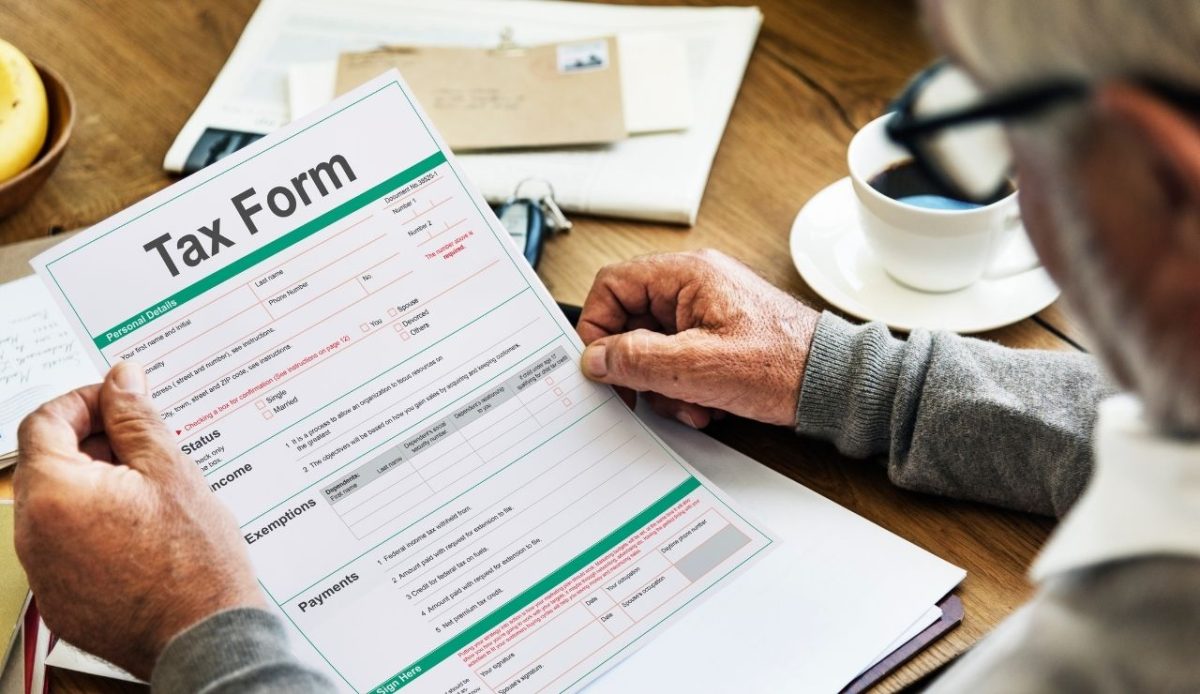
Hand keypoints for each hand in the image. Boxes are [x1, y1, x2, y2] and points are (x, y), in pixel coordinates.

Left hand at [14, 362, 263, 679]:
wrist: (204, 637)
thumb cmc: (194, 560)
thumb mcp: (171, 471)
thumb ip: (136, 419)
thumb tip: (121, 380)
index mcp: (56, 494)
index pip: (43, 422)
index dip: (83, 401)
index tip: (119, 402)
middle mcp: (35, 534)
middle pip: (48, 464)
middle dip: (94, 444)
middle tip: (146, 447)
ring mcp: (44, 572)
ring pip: (59, 506)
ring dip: (97, 485)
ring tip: (153, 492)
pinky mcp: (61, 599)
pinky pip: (67, 546)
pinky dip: (97, 527)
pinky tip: (143, 531)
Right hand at [578, 250, 819, 427]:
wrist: (833, 384)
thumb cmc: (783, 365)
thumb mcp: (697, 367)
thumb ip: (638, 359)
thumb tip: (595, 359)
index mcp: (687, 274)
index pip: (612, 285)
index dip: (597, 327)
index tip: (601, 366)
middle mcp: (694, 285)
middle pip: (631, 322)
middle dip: (639, 368)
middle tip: (648, 396)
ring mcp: (706, 310)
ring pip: (653, 347)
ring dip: (664, 385)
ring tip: (692, 405)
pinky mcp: (718, 335)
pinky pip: (678, 359)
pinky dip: (684, 387)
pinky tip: (707, 405)